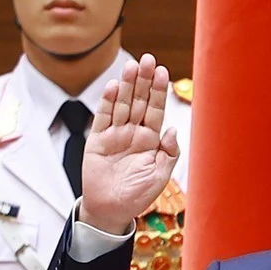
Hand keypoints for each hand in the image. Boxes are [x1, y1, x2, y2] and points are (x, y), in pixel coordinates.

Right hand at [80, 53, 178, 234]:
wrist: (110, 210)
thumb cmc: (137, 195)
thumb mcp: (160, 176)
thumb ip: (169, 153)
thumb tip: (173, 129)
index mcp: (151, 140)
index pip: (156, 109)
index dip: (159, 91)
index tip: (162, 71)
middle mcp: (134, 133)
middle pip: (140, 101)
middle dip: (144, 80)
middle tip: (148, 59)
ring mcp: (115, 134)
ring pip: (123, 104)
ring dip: (127, 85)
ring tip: (132, 66)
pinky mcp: (98, 140)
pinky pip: (103, 117)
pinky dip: (108, 102)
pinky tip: (114, 87)